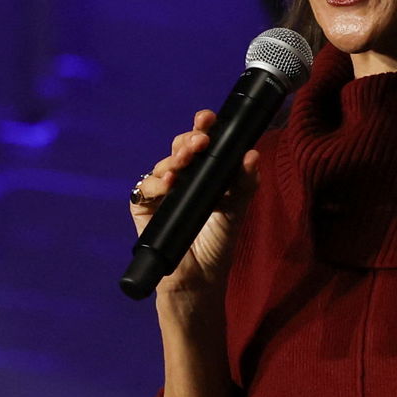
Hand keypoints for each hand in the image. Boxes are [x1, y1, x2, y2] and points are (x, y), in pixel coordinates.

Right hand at [131, 109, 260, 300]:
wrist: (199, 279)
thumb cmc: (218, 243)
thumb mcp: (237, 210)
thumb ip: (245, 183)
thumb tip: (252, 155)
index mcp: (206, 175)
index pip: (202, 145)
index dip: (203, 128)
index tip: (207, 117)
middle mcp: (183, 179)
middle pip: (180, 150)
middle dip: (188, 140)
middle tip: (200, 139)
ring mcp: (162, 193)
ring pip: (163, 166)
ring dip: (174, 160)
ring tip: (185, 163)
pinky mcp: (144, 209)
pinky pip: (144, 189)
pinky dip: (155, 184)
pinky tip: (167, 184)